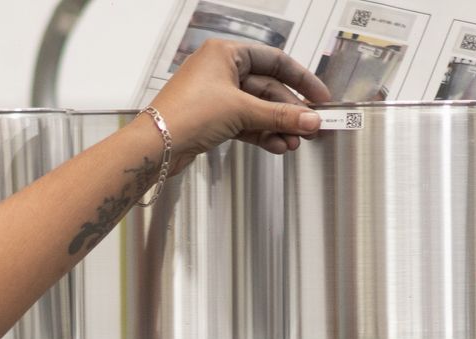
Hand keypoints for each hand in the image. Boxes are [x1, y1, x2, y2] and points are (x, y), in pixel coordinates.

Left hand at [148, 39, 328, 158]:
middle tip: (310, 127)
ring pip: (258, 109)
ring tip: (295, 142)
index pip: (274, 60)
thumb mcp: (241, 111)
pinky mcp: (214, 119)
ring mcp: (217, 96)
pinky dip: (262, 134)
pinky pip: (246, 124)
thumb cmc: (186, 114)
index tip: (319, 97)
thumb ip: (280, 115)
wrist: (156, 146)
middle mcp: (221, 70)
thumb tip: (310, 119)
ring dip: (278, 126)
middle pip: (268, 88)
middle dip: (290, 110)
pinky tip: (278, 146)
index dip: (301, 79)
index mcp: (225, 53)